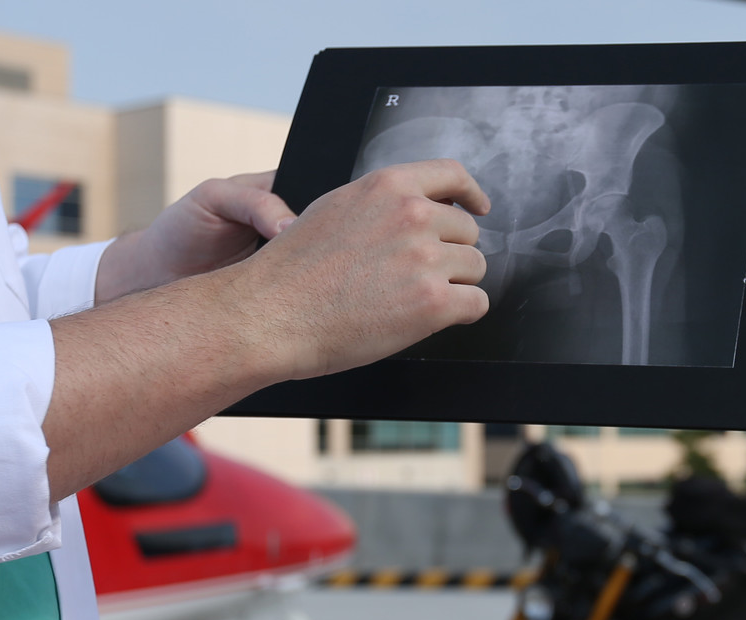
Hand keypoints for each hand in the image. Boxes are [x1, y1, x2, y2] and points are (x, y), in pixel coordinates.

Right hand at [44, 158, 488, 499]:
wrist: (268, 316)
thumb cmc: (291, 273)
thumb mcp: (334, 211)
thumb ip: (380, 204)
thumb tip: (418, 208)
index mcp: (388, 186)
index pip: (454, 175)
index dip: (471, 195)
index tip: (477, 209)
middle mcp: (412, 215)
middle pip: (468, 231)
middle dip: (452, 254)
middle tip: (419, 278)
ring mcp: (425, 258)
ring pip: (475, 269)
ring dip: (454, 286)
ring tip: (413, 301)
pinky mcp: (433, 302)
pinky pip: (476, 304)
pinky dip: (461, 314)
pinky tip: (432, 318)